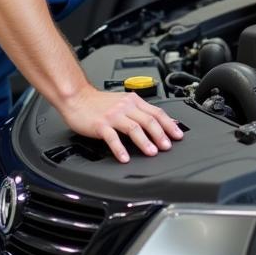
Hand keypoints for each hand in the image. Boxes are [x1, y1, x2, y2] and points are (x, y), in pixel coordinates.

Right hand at [61, 86, 182, 163]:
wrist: (77, 97)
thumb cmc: (99, 102)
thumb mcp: (124, 101)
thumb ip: (140, 110)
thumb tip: (158, 120)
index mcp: (133, 101)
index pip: (157, 112)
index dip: (169, 124)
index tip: (178, 135)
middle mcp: (126, 106)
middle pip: (148, 120)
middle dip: (161, 135)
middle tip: (167, 146)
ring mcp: (113, 115)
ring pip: (134, 128)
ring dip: (145, 142)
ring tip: (152, 152)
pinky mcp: (101, 124)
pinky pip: (113, 138)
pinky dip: (120, 149)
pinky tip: (125, 158)